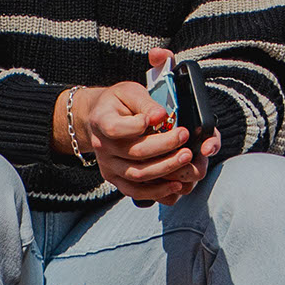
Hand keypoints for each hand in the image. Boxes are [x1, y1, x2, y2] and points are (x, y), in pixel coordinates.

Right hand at [75, 47, 219, 205]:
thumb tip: (160, 115)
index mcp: (102, 121)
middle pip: (134, 153)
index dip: (137, 125)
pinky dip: (157, 191)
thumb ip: (145, 102)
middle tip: (184, 136)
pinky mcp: (116, 179)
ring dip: (166, 169)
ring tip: (186, 158)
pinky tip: (176, 184)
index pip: (116, 128)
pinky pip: (136, 191)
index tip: (160, 117)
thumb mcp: (129, 92)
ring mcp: (109, 166)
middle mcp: (103, 147)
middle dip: (165, 146)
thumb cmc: (117, 103)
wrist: (99, 119)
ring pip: (138, 175)